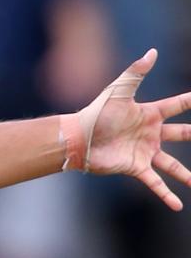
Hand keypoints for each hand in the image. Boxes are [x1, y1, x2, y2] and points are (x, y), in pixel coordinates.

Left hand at [77, 49, 189, 210]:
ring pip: (173, 165)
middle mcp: (150, 134)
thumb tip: (153, 52)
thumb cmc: (96, 113)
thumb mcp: (118, 91)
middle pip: (181, 134)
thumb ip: (136, 73)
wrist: (78, 138)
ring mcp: (144, 152)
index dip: (190, 101)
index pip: (176, 105)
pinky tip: (178, 206)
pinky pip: (155, 183)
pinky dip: (166, 194)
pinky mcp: (136, 167)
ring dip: (186, 174)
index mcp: (148, 114)